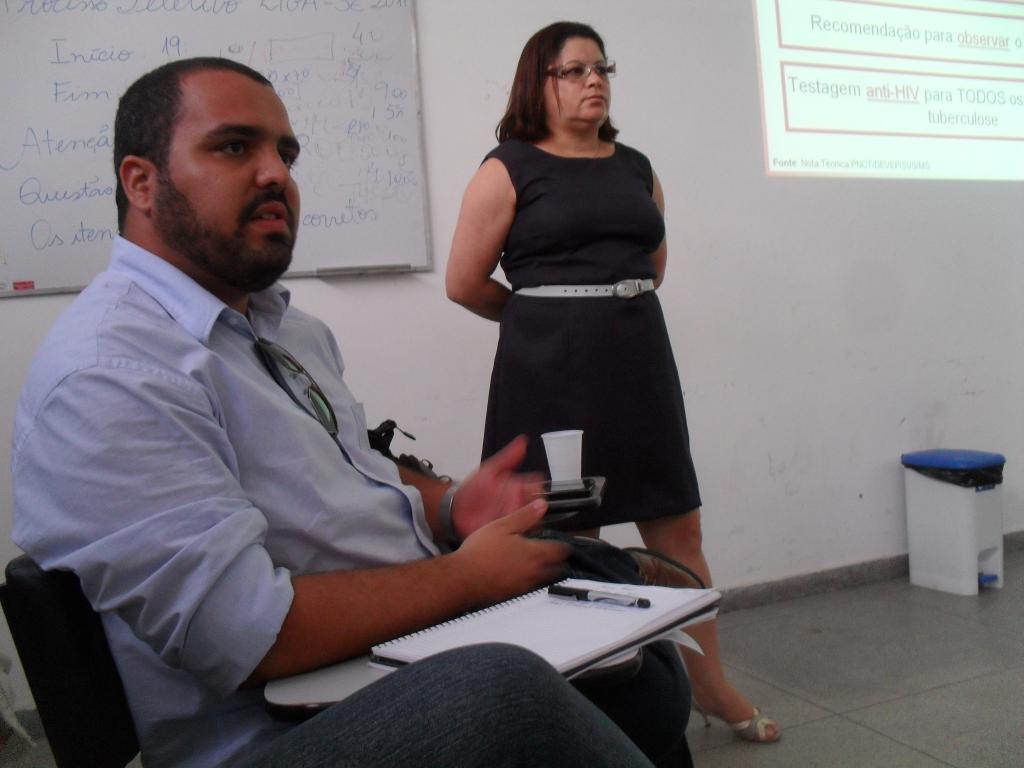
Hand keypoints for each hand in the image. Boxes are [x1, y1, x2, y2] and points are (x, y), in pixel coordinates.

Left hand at [451, 435, 544, 538]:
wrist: (456, 509)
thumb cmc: (473, 489)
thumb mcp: (489, 470)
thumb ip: (507, 457)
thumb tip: (523, 441)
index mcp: (518, 486)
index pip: (538, 485)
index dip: (535, 487)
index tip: (525, 488)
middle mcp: (520, 502)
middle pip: (539, 504)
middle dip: (532, 505)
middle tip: (518, 504)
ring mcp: (515, 517)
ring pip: (533, 519)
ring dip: (525, 518)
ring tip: (510, 515)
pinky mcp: (508, 531)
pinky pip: (521, 533)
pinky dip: (518, 530)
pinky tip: (508, 527)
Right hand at [453, 502, 569, 604]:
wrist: (462, 578)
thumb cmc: (480, 552)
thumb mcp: (502, 526)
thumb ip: (525, 516)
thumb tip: (541, 506)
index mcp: (535, 554)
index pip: (562, 551)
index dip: (563, 544)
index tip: (559, 541)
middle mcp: (534, 572)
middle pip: (558, 569)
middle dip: (558, 561)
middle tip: (550, 552)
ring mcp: (525, 586)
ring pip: (545, 579)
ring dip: (544, 571)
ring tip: (532, 561)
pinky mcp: (514, 595)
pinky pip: (530, 588)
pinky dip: (529, 580)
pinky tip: (516, 572)